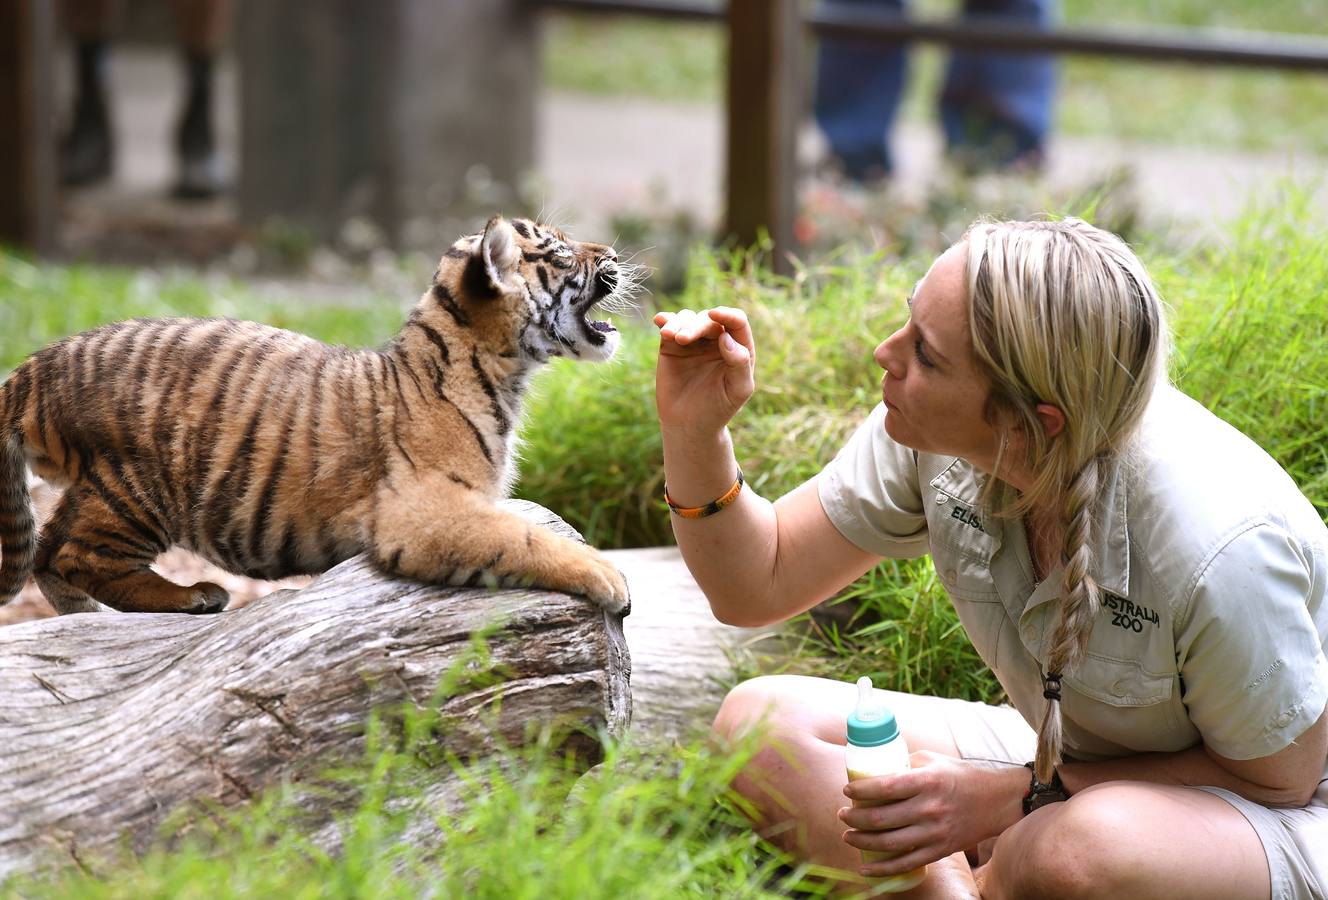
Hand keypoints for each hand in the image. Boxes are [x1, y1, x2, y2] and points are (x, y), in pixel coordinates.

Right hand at [653, 307, 755, 437]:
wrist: (689, 424)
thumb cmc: (719, 409)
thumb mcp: (738, 390)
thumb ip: (739, 363)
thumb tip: (726, 336)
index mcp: (739, 347)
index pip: (737, 322)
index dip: (727, 315)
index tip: (715, 315)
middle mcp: (718, 339)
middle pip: (709, 320)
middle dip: (696, 326)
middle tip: (683, 340)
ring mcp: (695, 341)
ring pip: (688, 318)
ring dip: (679, 323)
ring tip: (669, 337)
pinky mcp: (672, 345)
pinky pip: (670, 326)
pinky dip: (665, 320)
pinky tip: (659, 321)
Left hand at [838, 752, 1024, 877]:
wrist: (998, 801)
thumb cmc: (961, 776)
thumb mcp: (932, 760)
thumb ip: (904, 763)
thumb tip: (873, 767)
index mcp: (926, 781)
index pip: (884, 787)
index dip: (860, 790)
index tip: (846, 790)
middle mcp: (929, 809)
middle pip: (881, 818)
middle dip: (853, 818)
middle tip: (841, 814)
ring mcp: (934, 833)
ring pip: (889, 843)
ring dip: (861, 841)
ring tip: (847, 835)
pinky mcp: (940, 850)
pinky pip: (906, 863)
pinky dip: (882, 869)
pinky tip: (864, 867)